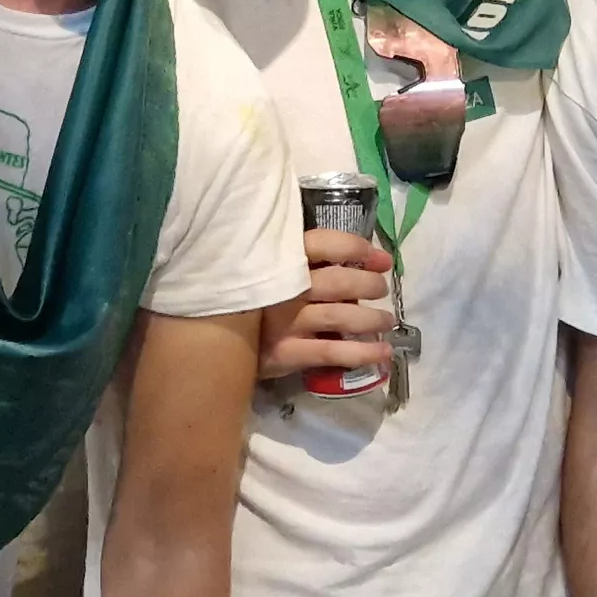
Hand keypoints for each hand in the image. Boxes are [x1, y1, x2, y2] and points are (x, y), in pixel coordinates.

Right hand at [257, 227, 392, 381]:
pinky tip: (383, 352)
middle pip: (339, 281)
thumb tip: (348, 256)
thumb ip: (292, 259)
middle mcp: (283, 288)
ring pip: (341, 316)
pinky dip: (362, 352)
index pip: (324, 243)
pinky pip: (332, 352)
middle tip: (381, 288)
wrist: (209, 340)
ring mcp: (284, 322)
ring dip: (372, 319)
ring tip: (387, 320)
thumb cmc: (244, 297)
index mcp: (277, 259)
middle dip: (368, 284)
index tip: (380, 258)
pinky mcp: (285, 352)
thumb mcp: (260, 268)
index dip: (357, 248)